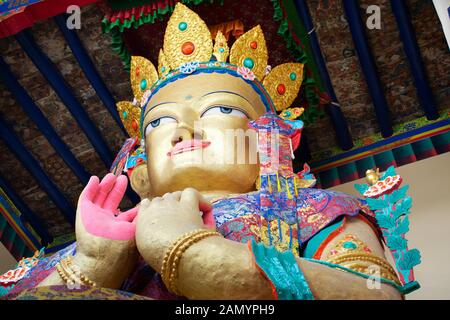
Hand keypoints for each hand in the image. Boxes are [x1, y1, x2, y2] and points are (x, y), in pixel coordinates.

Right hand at [73, 174, 138, 288]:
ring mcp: (93, 217)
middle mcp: (105, 222)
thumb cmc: (122, 249)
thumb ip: (141, 218)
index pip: (124, 212)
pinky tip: (95, 179)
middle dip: (117, 190)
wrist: (101, 260)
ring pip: (99, 197)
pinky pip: (86, 197)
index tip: (138, 198)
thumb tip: (150, 206)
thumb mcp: (136, 231)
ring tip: (111, 175)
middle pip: (111, 201)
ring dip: (105, 186)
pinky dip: (90, 188)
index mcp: (118, 228)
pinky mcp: (83, 213)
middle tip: (123, 178)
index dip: (133, 206)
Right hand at [135, 188, 214, 271]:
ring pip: (175, 195)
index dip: (155, 208)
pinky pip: (192, 193)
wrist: (175, 254)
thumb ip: (150, 237)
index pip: (146, 204)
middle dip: (169, 205)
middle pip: (162, 199)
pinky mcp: (187, 203)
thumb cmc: (161, 257)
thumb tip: (159, 234)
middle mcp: (156, 207)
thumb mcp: (147, 249)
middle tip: (178, 218)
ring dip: (182, 202)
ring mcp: (171, 203)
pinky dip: (201, 201)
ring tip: (191, 214)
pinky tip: (206, 210)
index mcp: (143, 219)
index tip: (161, 215)